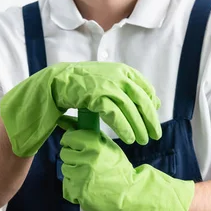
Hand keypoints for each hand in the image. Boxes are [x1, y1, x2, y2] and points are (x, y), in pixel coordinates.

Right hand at [0, 62, 161, 157]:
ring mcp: (107, 84)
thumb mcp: (105, 83)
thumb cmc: (81, 86)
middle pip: (141, 99)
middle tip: (155, 135)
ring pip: (130, 109)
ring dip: (138, 126)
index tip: (154, 117)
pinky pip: (115, 114)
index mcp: (121, 70)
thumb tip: (147, 102)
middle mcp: (117, 75)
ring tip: (142, 141)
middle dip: (149, 118)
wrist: (55, 83)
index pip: (144, 87)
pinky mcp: (96, 95)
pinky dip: (124, 127)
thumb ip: (124, 90)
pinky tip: (129, 138)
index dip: (151, 103)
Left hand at [60, 129, 193, 210]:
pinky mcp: (78, 193)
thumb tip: (67, 123)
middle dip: (73, 156)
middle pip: (65, 153)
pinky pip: (67, 184)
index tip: (74, 143)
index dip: (71, 140)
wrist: (128, 193)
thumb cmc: (119, 169)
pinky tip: (87, 184)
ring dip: (74, 170)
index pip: (69, 137)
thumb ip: (89, 134)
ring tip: (88, 174)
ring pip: (65, 169)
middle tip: (85, 161)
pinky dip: (74, 185)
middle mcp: (87, 160)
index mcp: (95, 146)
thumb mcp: (108, 146)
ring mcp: (81, 178)